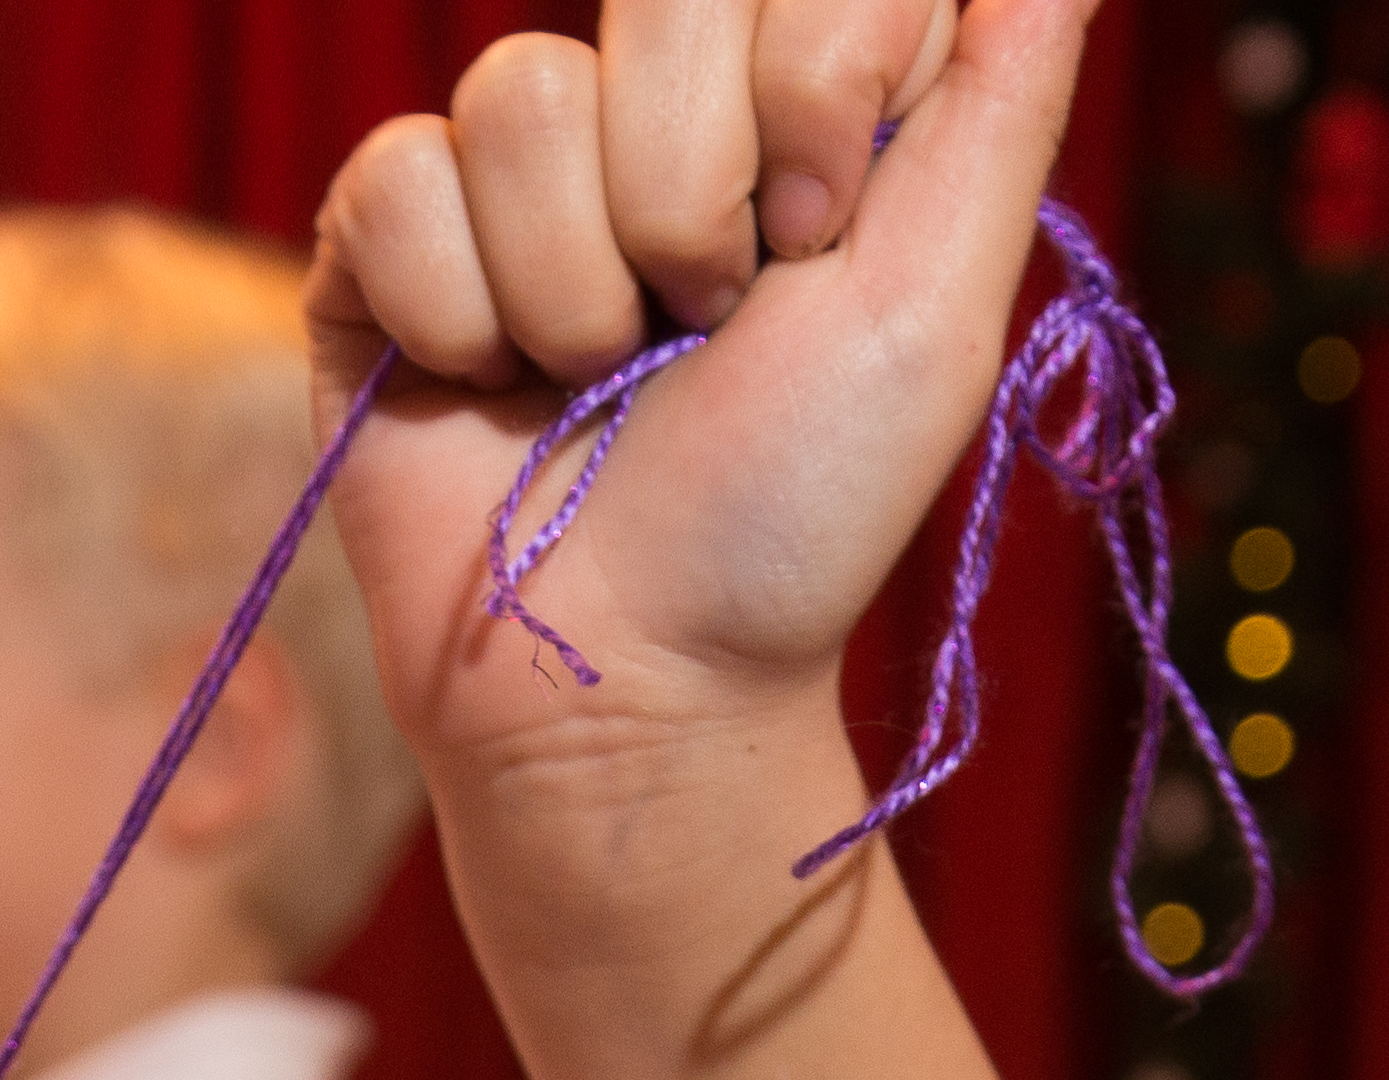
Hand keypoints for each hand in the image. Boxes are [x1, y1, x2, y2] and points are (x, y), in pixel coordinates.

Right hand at [307, 0, 1081, 783]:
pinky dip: (462, 317)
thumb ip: (1004, 104)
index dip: (814, 89)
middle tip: (711, 323)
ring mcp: (509, 169)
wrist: (631, 682)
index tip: (821, 242)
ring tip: (598, 381)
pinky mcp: (384, 234)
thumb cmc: (795, 517)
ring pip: (522, 93)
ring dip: (578, 287)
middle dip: (695, 195)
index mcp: (799, 102)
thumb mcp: (941, 307)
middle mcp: (653, 111)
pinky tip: (493, 389)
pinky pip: (399, 175)